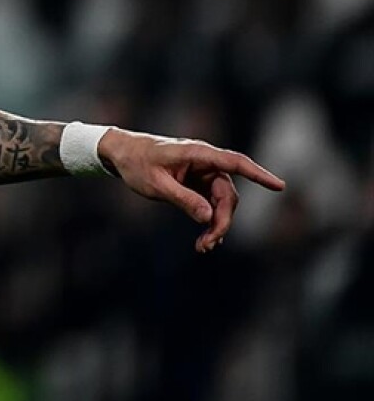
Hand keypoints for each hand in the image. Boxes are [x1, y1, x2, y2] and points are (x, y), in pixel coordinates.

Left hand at [98, 128, 285, 252]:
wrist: (121, 154)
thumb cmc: (136, 163)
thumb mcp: (156, 184)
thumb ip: (183, 199)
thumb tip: (208, 217)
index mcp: (198, 154)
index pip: (236, 163)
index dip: (259, 175)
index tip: (279, 186)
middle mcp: (205, 162)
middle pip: (228, 194)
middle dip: (222, 220)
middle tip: (208, 244)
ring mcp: (202, 173)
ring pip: (221, 202)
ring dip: (216, 224)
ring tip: (202, 247)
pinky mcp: (196, 184)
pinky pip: (211, 204)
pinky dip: (209, 221)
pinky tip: (206, 240)